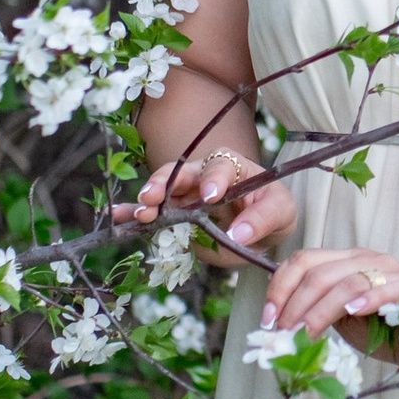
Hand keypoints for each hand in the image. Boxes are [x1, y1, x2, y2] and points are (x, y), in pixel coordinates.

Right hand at [113, 144, 300, 260]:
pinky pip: (152, 211)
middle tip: (154, 197)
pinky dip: (134, 214)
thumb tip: (240, 233)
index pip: (221, 165)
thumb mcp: (281, 213)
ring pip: (162, 190)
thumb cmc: (274, 214)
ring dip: (148, 201)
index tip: (210, 195)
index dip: (213, 178)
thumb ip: (263, 219)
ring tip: (138, 213)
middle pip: (182, 171)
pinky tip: (117, 217)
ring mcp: (185, 194)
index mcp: (234, 166)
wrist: (262, 234)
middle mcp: (204, 174)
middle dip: (166, 182)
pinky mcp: (174, 213)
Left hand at [258, 243, 398, 336]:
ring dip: (319, 311)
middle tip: (283, 333)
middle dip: (294, 305)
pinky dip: (367, 299)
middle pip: (319, 273)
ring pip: (346, 282)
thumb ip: (315, 310)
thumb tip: (278, 321)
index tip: (268, 318)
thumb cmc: (381, 332)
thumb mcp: (339, 319)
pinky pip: (385, 288)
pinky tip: (352, 312)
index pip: (303, 260)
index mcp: (345, 260)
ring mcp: (390, 269)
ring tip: (304, 334)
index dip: (280, 287)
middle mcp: (365, 258)